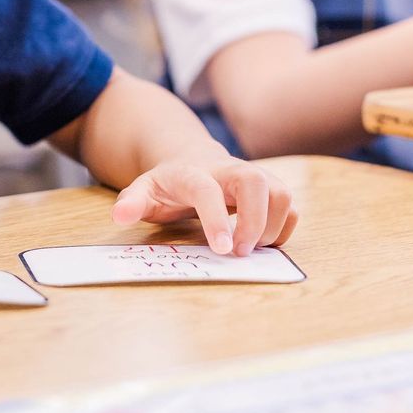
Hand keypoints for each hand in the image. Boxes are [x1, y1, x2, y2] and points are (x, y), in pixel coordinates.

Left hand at [111, 156, 295, 255]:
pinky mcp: (271, 188)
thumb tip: (120, 217)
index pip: (207, 190)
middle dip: (254, 222)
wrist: (192, 160)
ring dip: (271, 229)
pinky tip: (260, 243)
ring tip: (248, 249)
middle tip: (238, 252)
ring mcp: (255, 177)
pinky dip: (283, 230)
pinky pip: (291, 208)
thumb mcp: (142, 191)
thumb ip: (131, 203)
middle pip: (255, 183)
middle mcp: (229, 170)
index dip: (217, 219)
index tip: (223, 250)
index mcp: (193, 174)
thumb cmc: (169, 184)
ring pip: (281, 194)